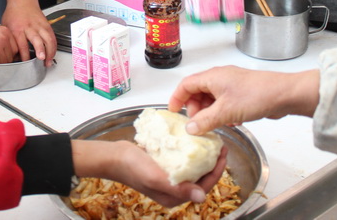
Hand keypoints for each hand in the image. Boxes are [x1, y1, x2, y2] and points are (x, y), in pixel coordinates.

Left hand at [0, 0, 56, 64]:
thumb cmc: (13, 13)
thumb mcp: (6, 25)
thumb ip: (9, 39)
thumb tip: (10, 54)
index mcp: (17, 28)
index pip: (22, 44)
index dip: (24, 55)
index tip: (26, 63)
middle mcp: (29, 27)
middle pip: (37, 40)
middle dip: (40, 51)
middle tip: (42, 60)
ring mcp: (39, 25)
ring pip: (48, 39)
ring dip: (50, 51)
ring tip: (49, 61)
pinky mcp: (46, 24)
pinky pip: (52, 36)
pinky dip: (53, 45)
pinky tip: (52, 53)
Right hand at [72, 139, 226, 207]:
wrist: (113, 156)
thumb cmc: (132, 167)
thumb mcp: (156, 178)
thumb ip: (178, 188)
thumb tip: (202, 197)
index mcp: (174, 197)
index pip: (204, 186)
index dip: (216, 171)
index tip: (223, 153)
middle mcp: (173, 189)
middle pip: (200, 177)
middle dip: (212, 162)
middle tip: (219, 144)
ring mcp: (168, 177)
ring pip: (192, 168)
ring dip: (202, 155)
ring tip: (209, 140)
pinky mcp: (164, 166)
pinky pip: (182, 160)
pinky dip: (189, 151)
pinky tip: (192, 139)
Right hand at [168, 66, 320, 134]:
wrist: (284, 94)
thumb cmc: (255, 96)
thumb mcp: (225, 112)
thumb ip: (204, 121)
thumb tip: (189, 128)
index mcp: (211, 77)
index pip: (186, 85)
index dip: (177, 98)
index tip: (173, 112)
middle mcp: (220, 78)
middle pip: (198, 91)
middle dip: (194, 108)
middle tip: (196, 123)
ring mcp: (232, 84)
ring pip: (212, 98)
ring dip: (209, 112)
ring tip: (213, 125)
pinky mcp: (242, 92)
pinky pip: (225, 102)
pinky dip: (222, 112)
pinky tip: (231, 122)